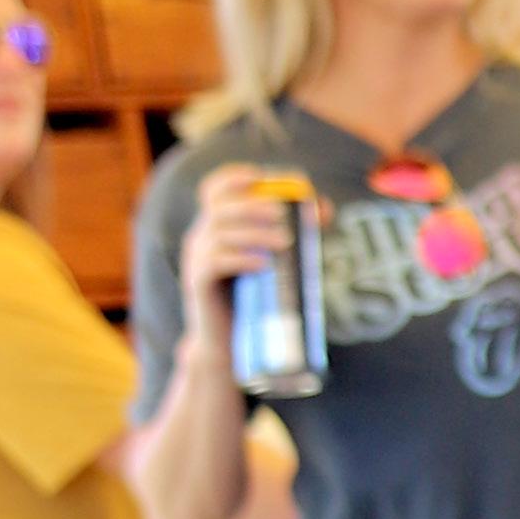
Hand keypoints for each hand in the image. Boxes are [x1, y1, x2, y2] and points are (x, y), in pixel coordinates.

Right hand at [179, 168, 299, 332]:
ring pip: (219, 233)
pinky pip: (214, 263)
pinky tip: (263, 264)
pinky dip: (241, 259)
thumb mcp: (271, 260)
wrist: (225, 342)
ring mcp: (196, 259)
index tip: (261, 177)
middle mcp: (201, 236)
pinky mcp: (197, 283)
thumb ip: (294, 233)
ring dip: (254, 233)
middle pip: (220, 206)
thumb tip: (323, 207)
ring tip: (284, 241)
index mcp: (216, 224)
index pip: (214, 188)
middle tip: (283, 212)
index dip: (234, 177)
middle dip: (253, 204)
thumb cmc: (252, 297)